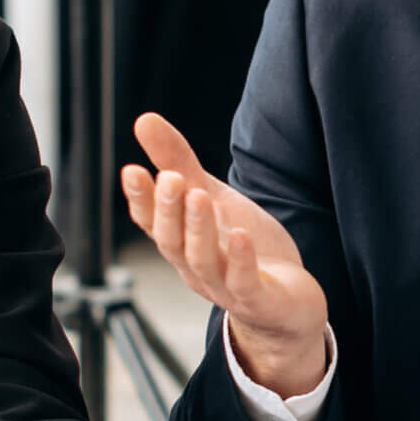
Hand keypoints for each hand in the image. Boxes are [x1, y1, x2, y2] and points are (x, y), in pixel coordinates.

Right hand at [123, 113, 328, 397]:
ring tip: (198, 196)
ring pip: (202, 260)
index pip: (151, 221)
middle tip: (170, 178)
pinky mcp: (258, 300)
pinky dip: (240, 261)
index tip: (132, 170)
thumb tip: (144, 120)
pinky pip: (244, 283)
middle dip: (168, 210)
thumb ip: (178, 161)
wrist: (287, 301)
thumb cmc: (243, 247)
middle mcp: (195, 266)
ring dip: (198, 229)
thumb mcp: (212, 197)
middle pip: (172, 240)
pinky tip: (240, 236)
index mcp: (180, 241)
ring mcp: (225, 286)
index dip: (140, 199)